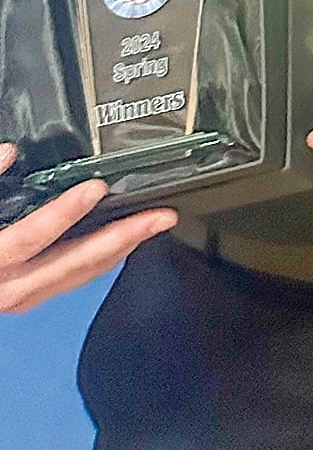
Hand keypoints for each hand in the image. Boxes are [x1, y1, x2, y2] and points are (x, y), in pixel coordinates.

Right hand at [0, 142, 174, 313]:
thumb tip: (8, 152)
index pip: (29, 239)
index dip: (63, 214)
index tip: (96, 188)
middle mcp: (6, 287)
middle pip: (70, 263)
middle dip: (120, 239)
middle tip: (159, 216)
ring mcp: (18, 297)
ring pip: (77, 277)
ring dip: (119, 251)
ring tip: (152, 226)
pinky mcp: (26, 298)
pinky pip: (71, 282)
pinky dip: (100, 262)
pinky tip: (122, 245)